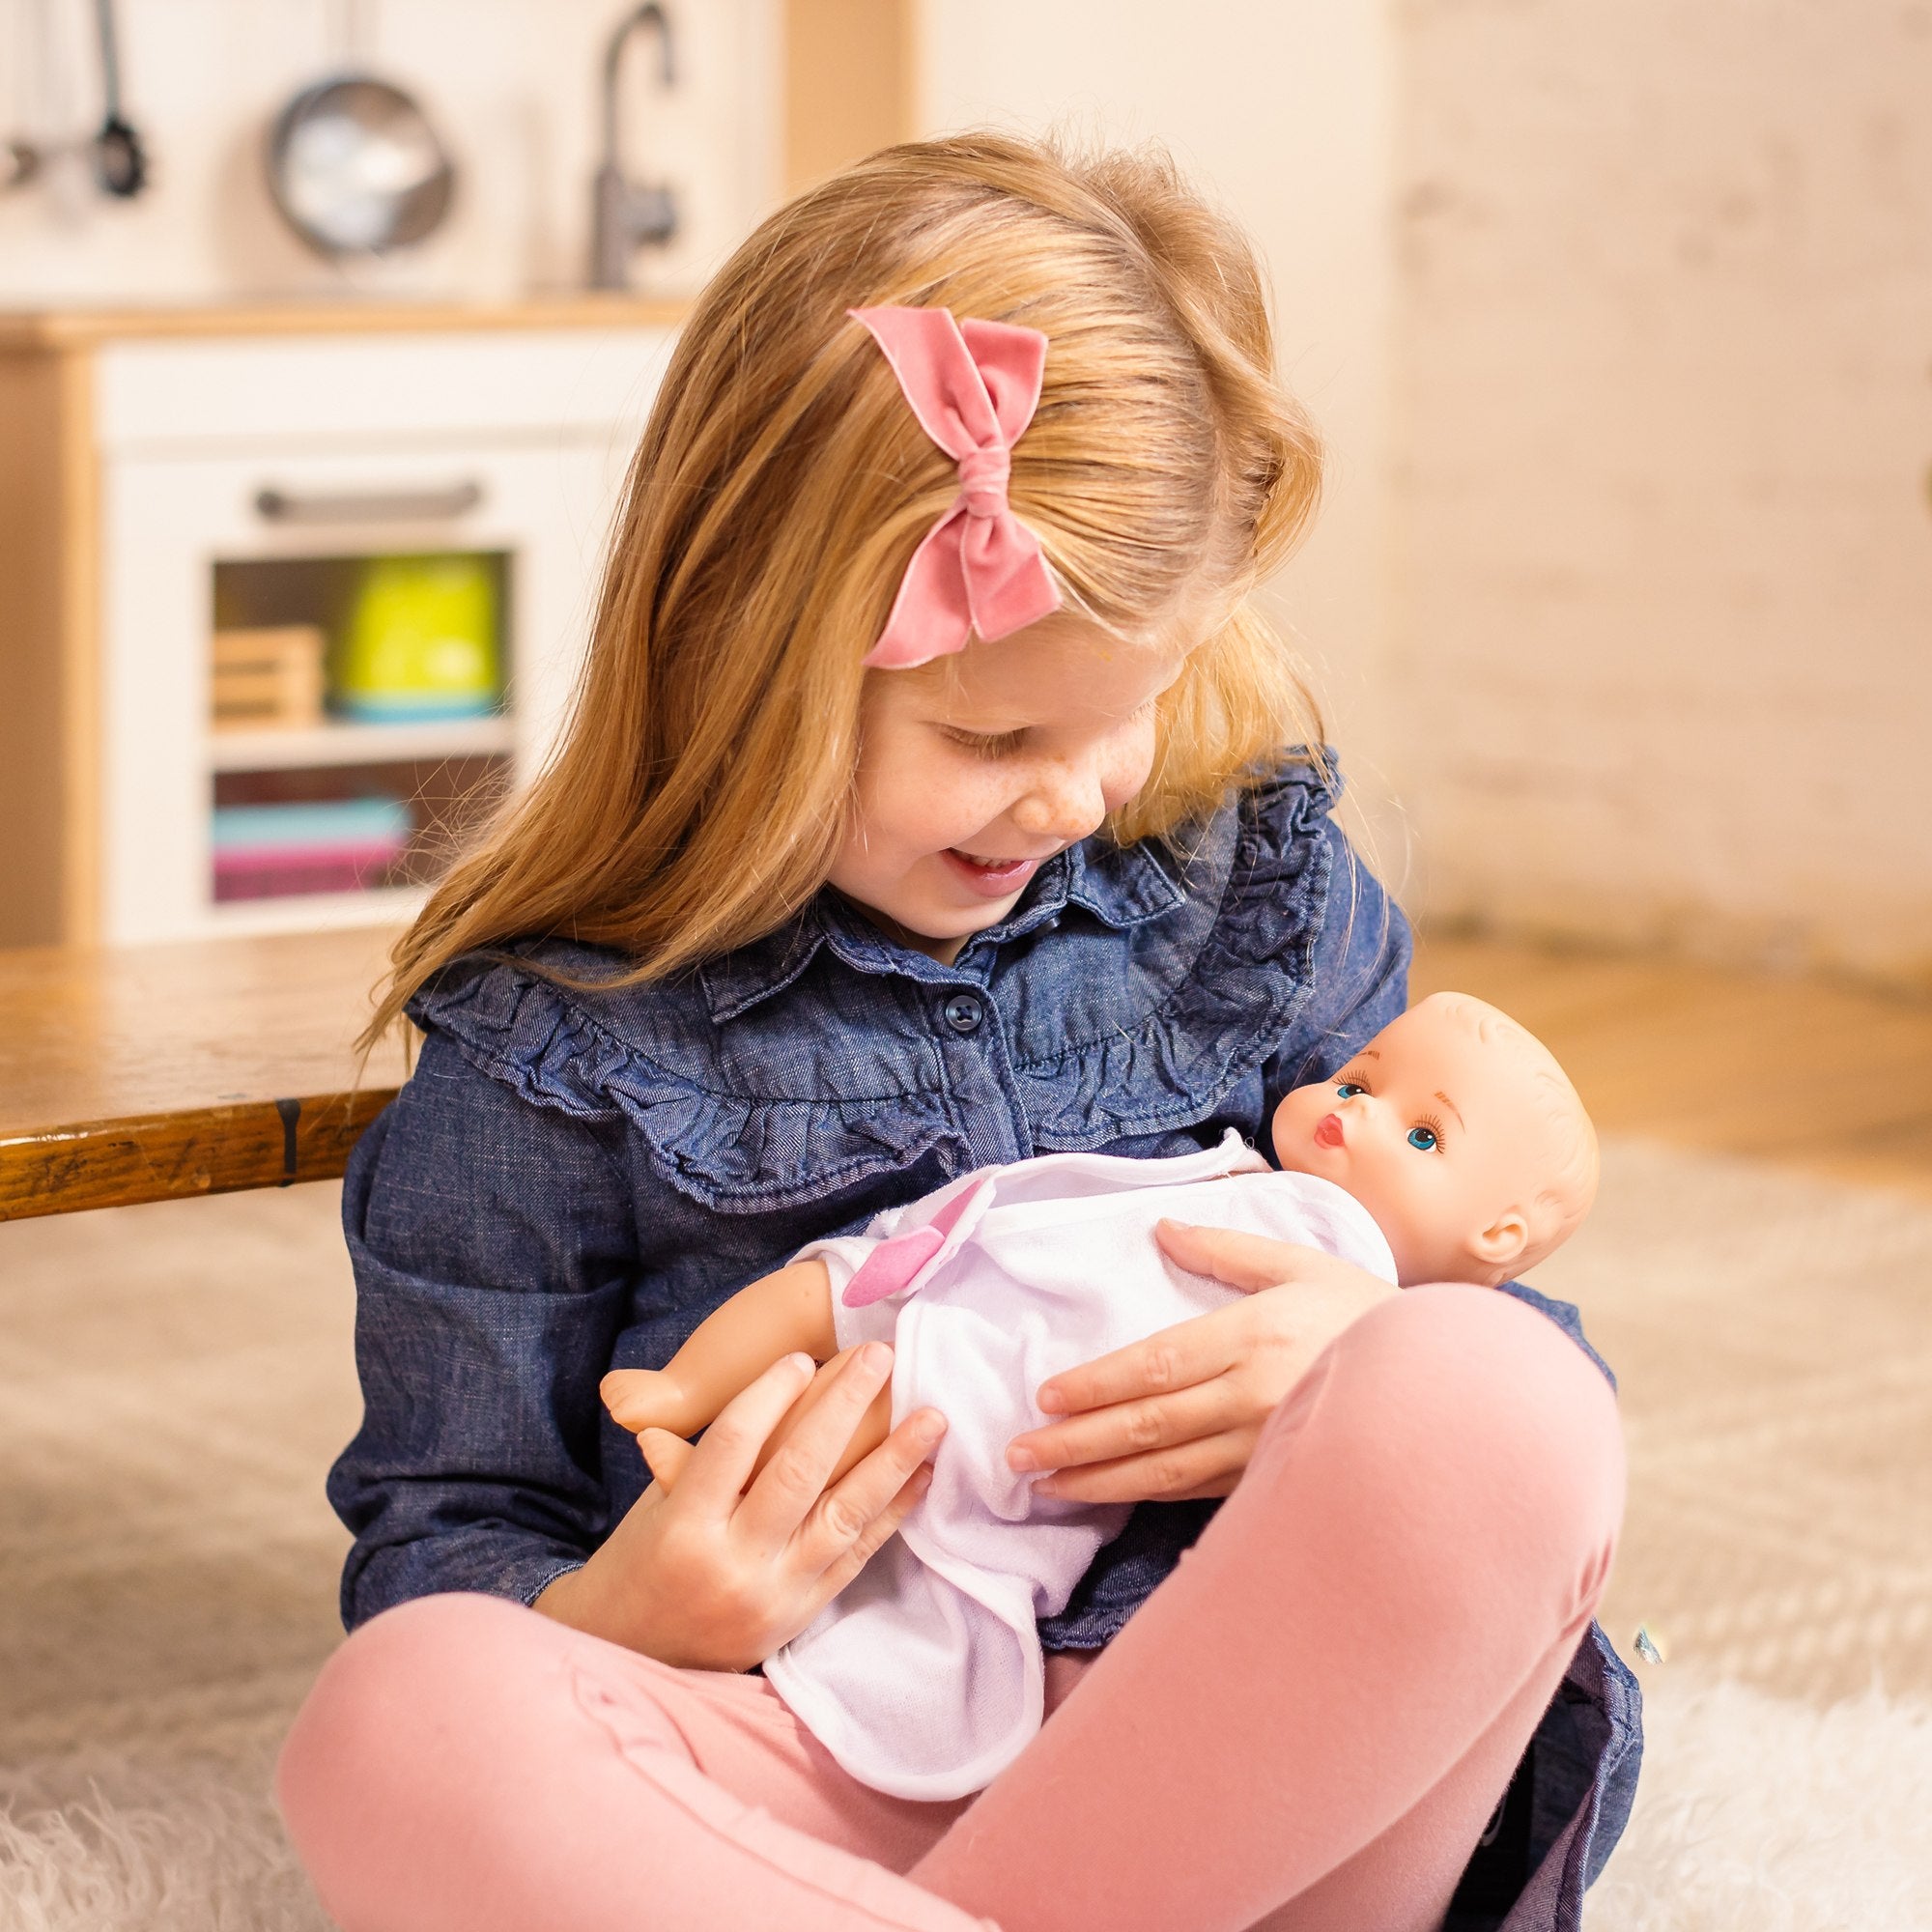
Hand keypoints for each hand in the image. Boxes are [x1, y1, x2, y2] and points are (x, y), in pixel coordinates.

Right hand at [536, 1344, 945, 1670]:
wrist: (640, 1659)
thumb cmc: (646, 1562)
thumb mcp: (659, 1505)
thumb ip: (710, 1456)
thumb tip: (769, 1390)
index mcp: (685, 1526)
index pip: (735, 1444)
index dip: (771, 1394)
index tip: (802, 1356)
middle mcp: (735, 1562)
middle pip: (800, 1471)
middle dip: (844, 1406)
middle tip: (878, 1356)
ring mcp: (776, 1592)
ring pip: (845, 1515)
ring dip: (893, 1460)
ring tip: (932, 1416)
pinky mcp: (805, 1613)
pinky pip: (859, 1555)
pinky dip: (894, 1511)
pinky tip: (924, 1472)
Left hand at [1002, 1220, 1396, 1504]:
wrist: (1451, 1390)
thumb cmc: (1369, 1316)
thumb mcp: (1302, 1264)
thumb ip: (1227, 1248)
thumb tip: (1163, 1226)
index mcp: (1253, 1337)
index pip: (1156, 1366)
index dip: (1097, 1385)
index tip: (1047, 1398)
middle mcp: (1254, 1398)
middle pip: (1149, 1426)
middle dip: (1077, 1443)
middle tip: (1018, 1456)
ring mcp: (1267, 1447)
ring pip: (1168, 1471)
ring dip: (1101, 1480)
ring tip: (1048, 1485)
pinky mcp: (1277, 1480)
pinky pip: (1201, 1492)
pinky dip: (1150, 1497)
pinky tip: (1115, 1496)